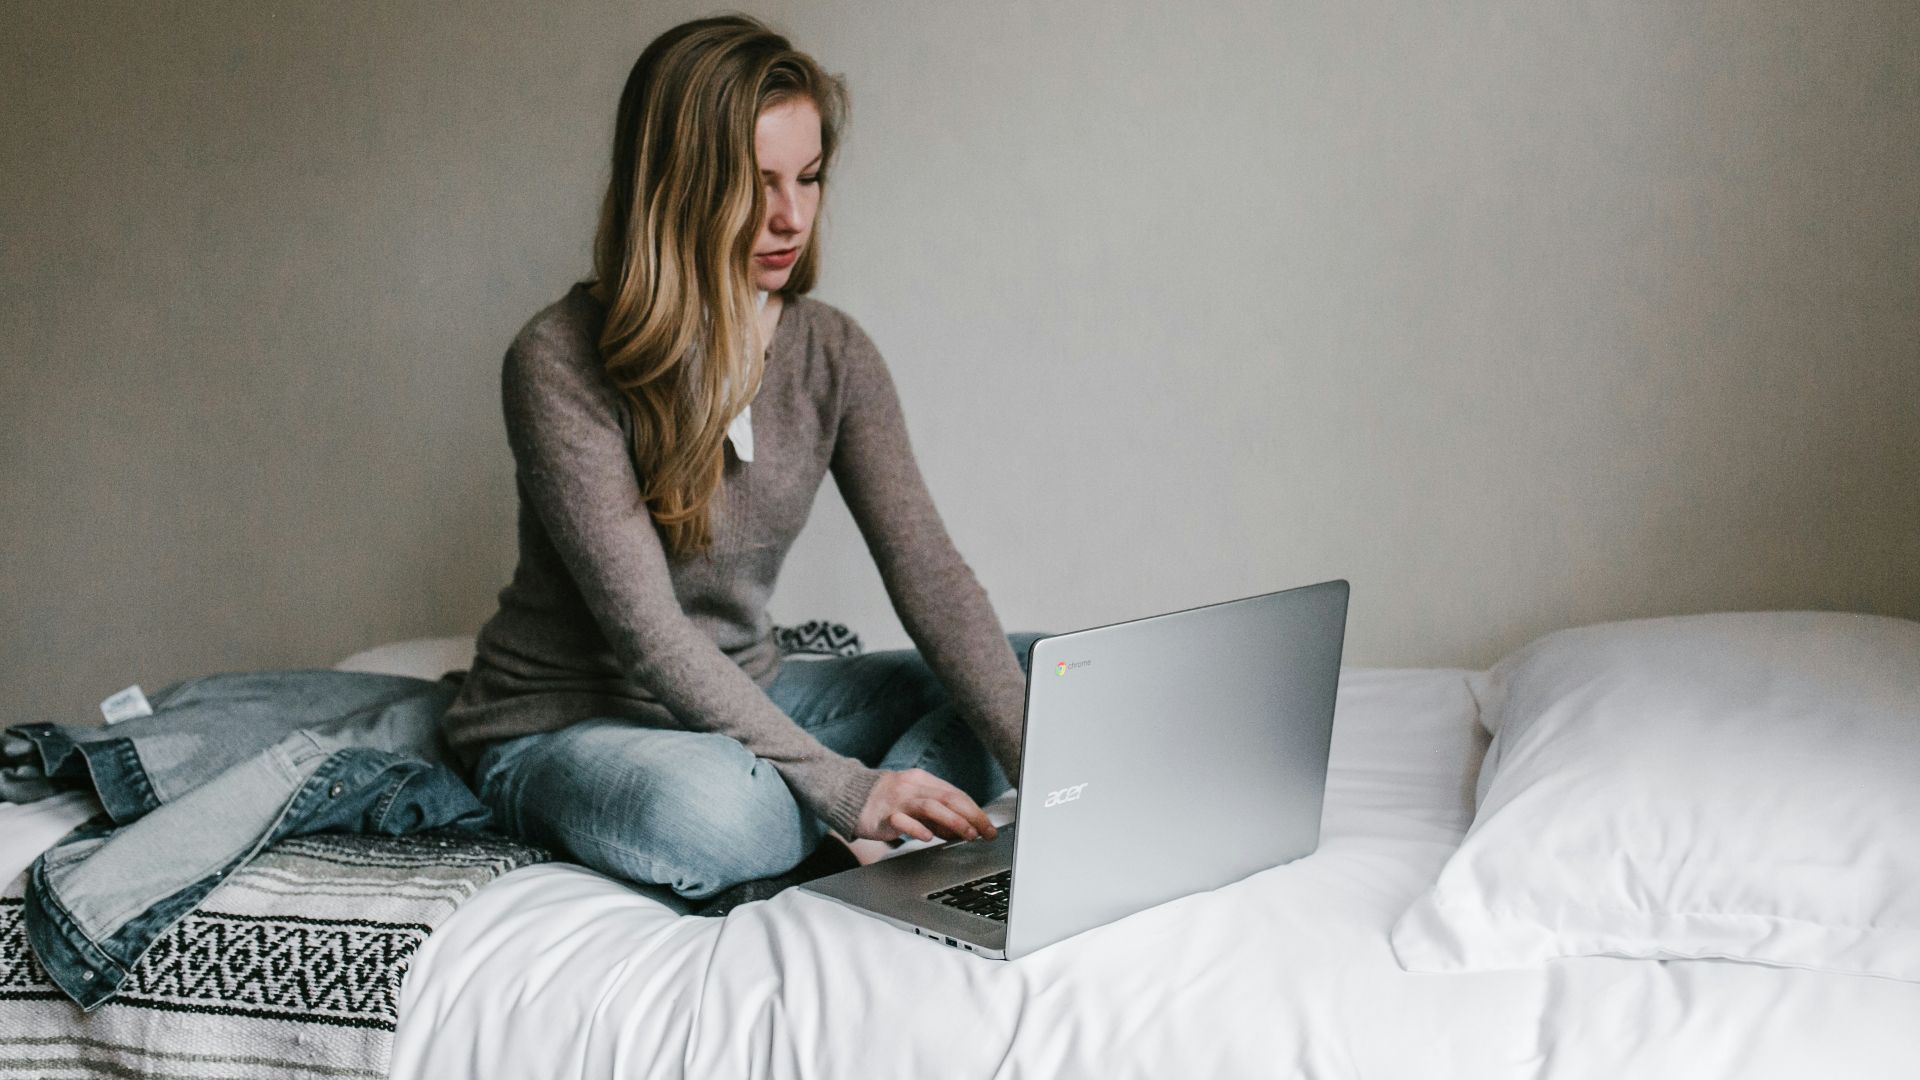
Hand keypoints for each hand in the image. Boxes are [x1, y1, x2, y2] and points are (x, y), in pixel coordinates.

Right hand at [853, 768, 997, 844]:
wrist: (850, 795)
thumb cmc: (887, 800)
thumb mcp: (915, 801)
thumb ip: (937, 814)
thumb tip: (963, 830)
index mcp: (923, 781)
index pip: (956, 795)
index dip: (975, 811)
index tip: (989, 828)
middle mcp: (913, 787)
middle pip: (948, 798)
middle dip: (971, 816)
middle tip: (985, 833)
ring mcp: (898, 800)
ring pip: (930, 806)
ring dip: (952, 821)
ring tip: (966, 834)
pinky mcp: (883, 815)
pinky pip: (901, 820)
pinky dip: (917, 828)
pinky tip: (928, 837)